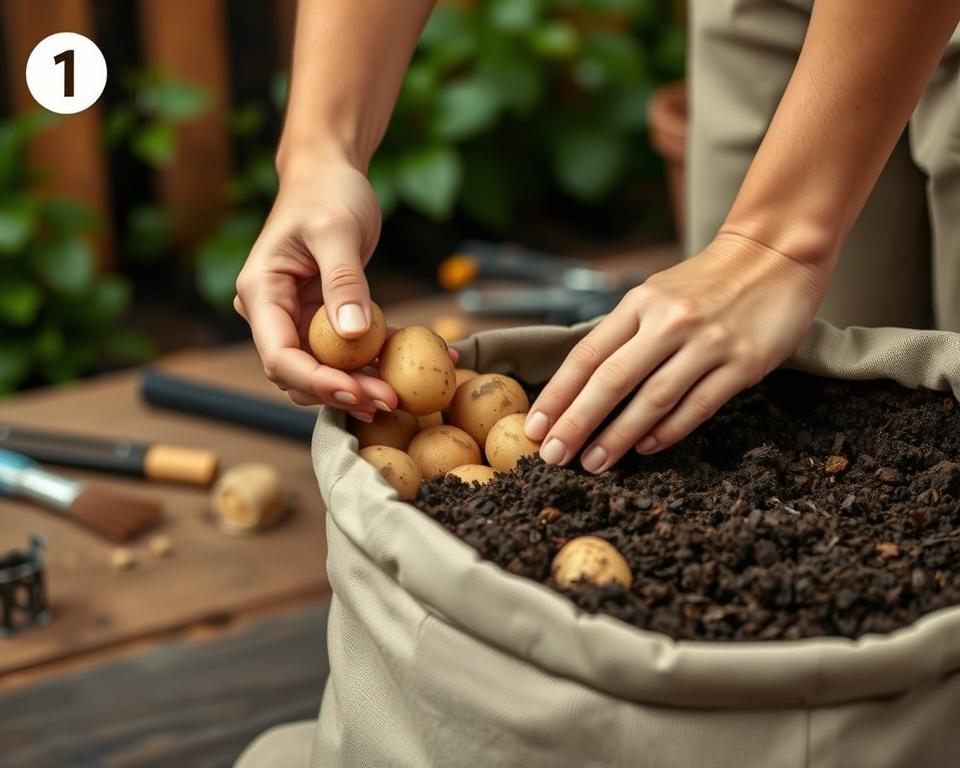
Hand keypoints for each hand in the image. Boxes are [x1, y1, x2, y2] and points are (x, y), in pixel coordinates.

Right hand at [234, 162, 394, 418]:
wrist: (332, 171)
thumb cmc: (328, 191)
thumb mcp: (337, 231)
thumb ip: (345, 281)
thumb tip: (354, 335)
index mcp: (262, 293)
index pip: (279, 355)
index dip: (316, 381)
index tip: (358, 392)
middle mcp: (275, 312)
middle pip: (303, 371)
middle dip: (344, 391)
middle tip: (389, 401)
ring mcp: (301, 317)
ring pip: (328, 368)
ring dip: (365, 382)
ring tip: (406, 392)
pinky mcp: (327, 317)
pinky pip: (353, 348)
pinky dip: (384, 357)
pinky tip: (425, 357)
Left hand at [523, 233, 831, 471]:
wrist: (775, 255)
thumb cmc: (706, 284)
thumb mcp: (656, 295)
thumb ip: (624, 334)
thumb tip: (581, 386)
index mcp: (639, 303)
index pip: (587, 355)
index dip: (557, 395)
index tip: (535, 427)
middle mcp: (669, 321)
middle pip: (612, 380)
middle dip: (577, 423)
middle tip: (554, 455)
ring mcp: (708, 341)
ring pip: (653, 399)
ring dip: (619, 437)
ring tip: (594, 463)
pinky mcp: (743, 362)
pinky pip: (698, 405)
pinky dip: (668, 431)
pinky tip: (645, 449)